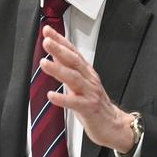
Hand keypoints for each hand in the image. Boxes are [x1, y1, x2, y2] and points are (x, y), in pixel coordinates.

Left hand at [39, 25, 134, 152]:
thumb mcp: (79, 83)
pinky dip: (62, 98)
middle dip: (59, 50)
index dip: (60, 40)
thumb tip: (54, 55)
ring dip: (58, 70)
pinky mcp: (89, 108)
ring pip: (74, 78)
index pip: (72, 52)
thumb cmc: (94, 104)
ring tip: (44, 63)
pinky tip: (51, 95)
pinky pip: (75, 103)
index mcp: (86, 72)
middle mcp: (89, 79)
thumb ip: (67, 69)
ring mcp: (90, 93)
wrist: (113, 125)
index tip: (47, 30)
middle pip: (74, 61)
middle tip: (46, 41)